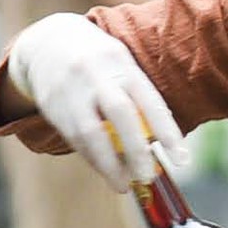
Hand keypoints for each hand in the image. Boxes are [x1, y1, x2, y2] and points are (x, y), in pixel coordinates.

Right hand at [5, 11, 188, 190]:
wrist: (46, 42)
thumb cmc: (97, 60)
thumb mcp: (121, 64)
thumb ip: (138, 97)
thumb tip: (159, 140)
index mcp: (122, 64)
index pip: (149, 101)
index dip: (167, 131)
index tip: (182, 160)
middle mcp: (97, 76)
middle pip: (121, 114)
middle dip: (136, 149)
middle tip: (147, 177)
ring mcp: (73, 92)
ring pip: (91, 133)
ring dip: (109, 164)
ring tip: (124, 185)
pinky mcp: (53, 107)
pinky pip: (74, 139)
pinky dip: (92, 159)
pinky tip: (105, 170)